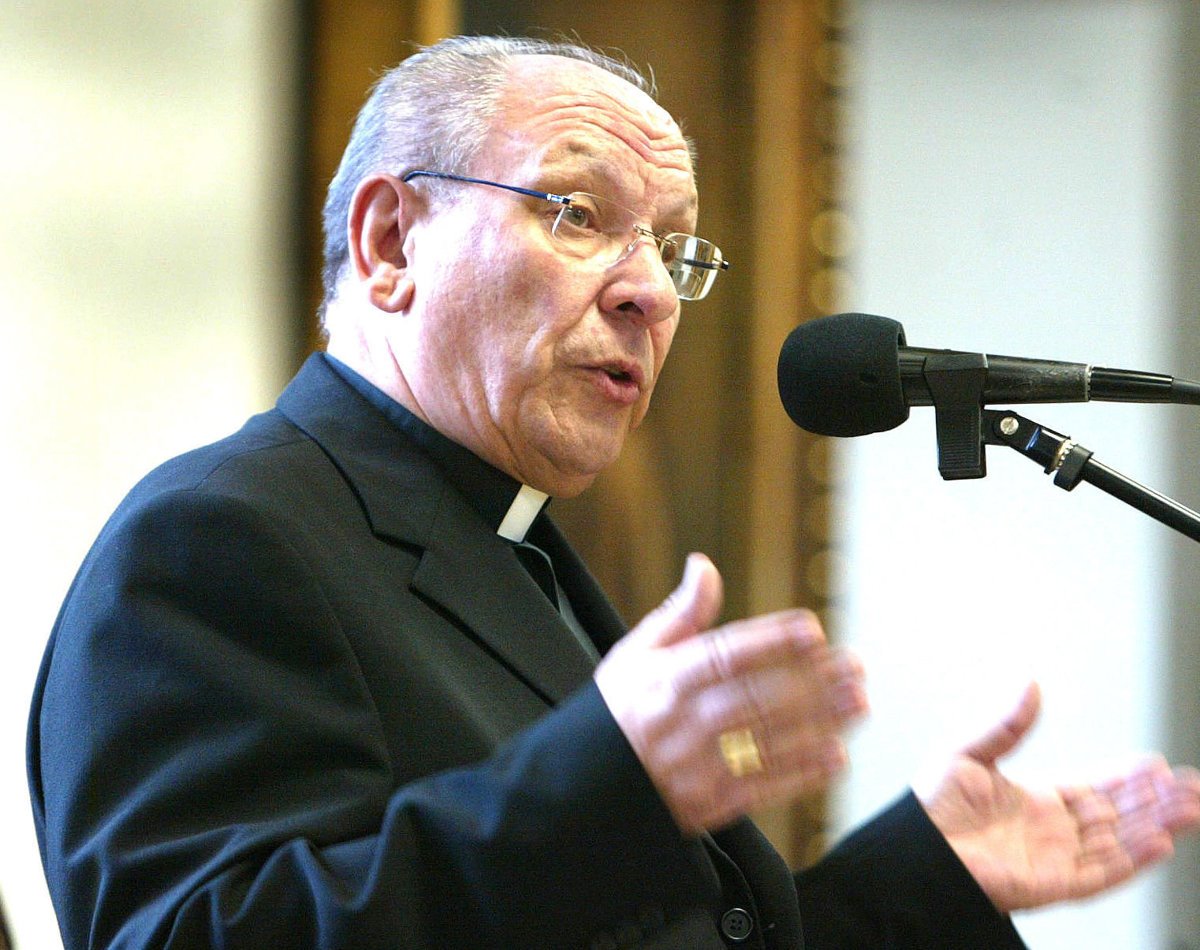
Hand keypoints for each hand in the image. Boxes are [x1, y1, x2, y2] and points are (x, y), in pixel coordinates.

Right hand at [594, 554, 867, 835]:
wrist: (587, 785)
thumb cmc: (616, 711)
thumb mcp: (635, 653)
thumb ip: (679, 613)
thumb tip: (704, 566)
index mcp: (664, 680)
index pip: (724, 655)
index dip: (770, 642)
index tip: (812, 630)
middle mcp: (682, 722)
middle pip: (754, 698)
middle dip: (810, 682)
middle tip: (855, 666)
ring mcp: (696, 767)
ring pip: (766, 742)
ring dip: (818, 723)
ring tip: (858, 703)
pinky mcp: (708, 804)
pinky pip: (760, 789)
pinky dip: (800, 774)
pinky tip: (835, 756)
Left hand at [915, 683, 1199, 911]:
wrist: (911, 848)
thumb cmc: (928, 807)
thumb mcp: (968, 752)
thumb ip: (1006, 723)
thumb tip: (1030, 683)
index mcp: (1036, 803)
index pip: (1095, 791)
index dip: (1126, 780)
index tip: (1156, 766)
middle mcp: (1052, 833)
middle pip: (1117, 817)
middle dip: (1155, 802)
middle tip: (1190, 785)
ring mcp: (1055, 860)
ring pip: (1119, 844)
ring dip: (1156, 827)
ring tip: (1191, 807)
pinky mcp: (1051, 884)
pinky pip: (1102, 875)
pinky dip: (1133, 861)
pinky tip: (1161, 842)